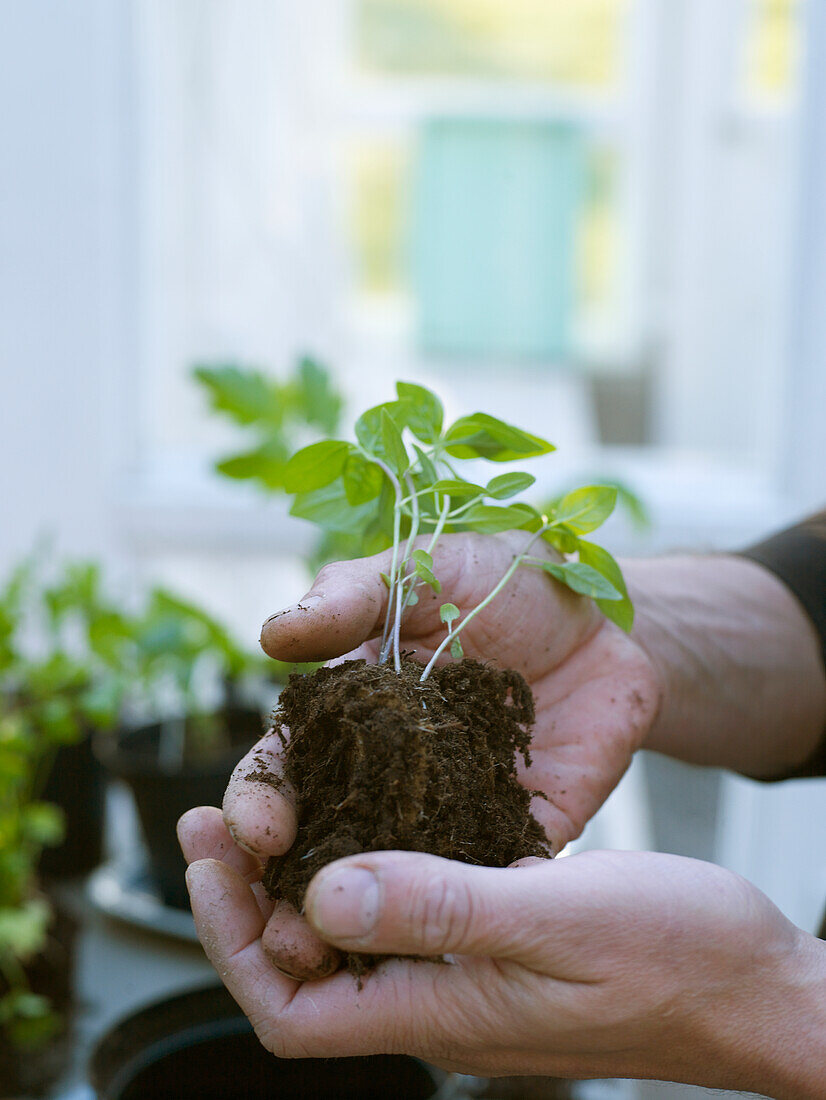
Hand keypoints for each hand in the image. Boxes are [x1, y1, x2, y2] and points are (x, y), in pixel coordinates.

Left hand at [177, 827, 825, 1096]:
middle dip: (245, 894)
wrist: (754, 983)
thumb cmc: (676, 957)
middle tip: (213, 816)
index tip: (206, 855)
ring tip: (274, 801)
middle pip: (303, 964)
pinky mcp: (495, 936)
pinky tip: (366, 807)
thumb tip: (321, 895)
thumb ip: (439, 908)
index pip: (289, 1004)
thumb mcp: (555, 919)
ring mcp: (466, 970)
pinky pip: (404, 903)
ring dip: (300, 869)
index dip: (229, 936)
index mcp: (439, 1006)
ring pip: (349, 929)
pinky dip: (366, 856)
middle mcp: (438, 995)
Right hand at [214, 531, 658, 978]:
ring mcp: (452, 812)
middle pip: (325, 842)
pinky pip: (486, 881)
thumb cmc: (501, 577)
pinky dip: (462, 915)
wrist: (604, 616)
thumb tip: (272, 631)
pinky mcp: (518, 834)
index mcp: (349, 714)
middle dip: (292, 888)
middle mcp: (388, 775)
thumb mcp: (421, 568)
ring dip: (361, 927)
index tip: (257, 826)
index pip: (287, 766)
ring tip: (334, 967)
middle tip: (276, 930)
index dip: (262, 797)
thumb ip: (350, 596)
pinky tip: (443, 953)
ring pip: (395, 881)